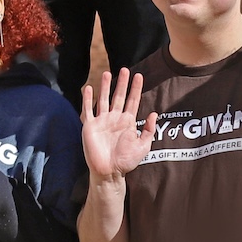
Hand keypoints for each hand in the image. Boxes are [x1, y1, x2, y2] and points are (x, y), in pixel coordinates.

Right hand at [80, 68, 155, 182]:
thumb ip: (148, 130)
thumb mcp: (143, 146)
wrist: (109, 172)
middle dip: (122, 83)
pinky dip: (87, 99)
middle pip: (118, 96)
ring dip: (105, 87)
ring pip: (103, 99)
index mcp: (127, 122)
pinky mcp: (90, 126)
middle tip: (124, 69)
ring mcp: (101, 121)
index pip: (132, 101)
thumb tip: (153, 114)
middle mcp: (114, 119)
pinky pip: (88, 110)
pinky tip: (88, 88)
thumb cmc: (126, 161)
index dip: (136, 89)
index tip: (139, 76)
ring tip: (107, 73)